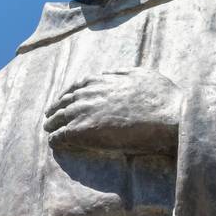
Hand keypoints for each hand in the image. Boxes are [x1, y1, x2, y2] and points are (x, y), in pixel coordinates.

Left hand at [43, 70, 181, 155]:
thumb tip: (109, 72)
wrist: (166, 117)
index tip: (65, 99)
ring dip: (52, 124)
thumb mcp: (142, 74)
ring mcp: (83, 113)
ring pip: (58, 118)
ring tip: (48, 129)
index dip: (68, 94)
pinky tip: (53, 142)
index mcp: (101, 81)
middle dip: (56, 108)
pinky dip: (55, 139)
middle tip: (50, 115)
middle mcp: (88, 94)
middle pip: (63, 102)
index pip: (76, 86)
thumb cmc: (161, 97)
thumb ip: (122, 73)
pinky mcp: (82, 131)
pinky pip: (61, 135)